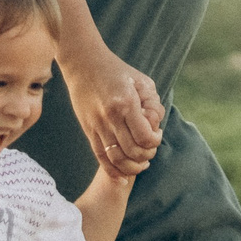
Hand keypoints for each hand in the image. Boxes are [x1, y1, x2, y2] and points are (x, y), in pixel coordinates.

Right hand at [64, 50, 163, 177]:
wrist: (82, 63)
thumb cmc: (117, 70)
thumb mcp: (142, 81)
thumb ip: (153, 104)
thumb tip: (155, 126)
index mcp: (125, 103)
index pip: (145, 137)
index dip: (155, 141)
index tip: (157, 134)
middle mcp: (110, 117)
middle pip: (132, 152)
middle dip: (147, 155)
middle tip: (150, 148)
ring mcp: (96, 125)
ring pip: (116, 159)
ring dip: (132, 167)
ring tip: (141, 164)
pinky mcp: (88, 130)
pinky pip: (100, 157)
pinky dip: (113, 172)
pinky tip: (123, 177)